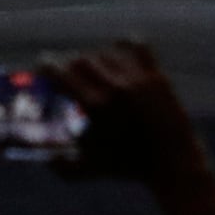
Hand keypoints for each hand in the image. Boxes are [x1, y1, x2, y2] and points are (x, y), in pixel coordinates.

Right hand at [42, 40, 214, 214]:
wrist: (171, 162)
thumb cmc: (126, 167)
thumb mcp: (87, 169)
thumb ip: (60, 165)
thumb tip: (44, 159)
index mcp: (94, 106)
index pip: (61, 74)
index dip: (48, 66)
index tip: (43, 64)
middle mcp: (114, 88)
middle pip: (82, 60)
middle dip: (71, 65)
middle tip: (69, 72)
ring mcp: (137, 80)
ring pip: (107, 54)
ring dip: (96, 60)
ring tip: (95, 70)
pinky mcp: (156, 77)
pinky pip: (139, 48)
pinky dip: (126, 44)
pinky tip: (120, 48)